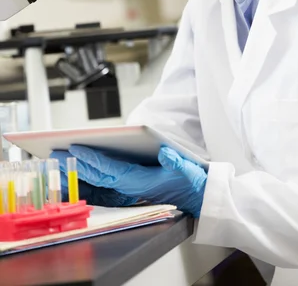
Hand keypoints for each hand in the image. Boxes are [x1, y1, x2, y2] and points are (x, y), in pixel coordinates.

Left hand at [51, 145, 206, 216]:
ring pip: (97, 178)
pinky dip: (88, 174)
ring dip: (78, 171)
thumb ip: (176, 162)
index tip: (76, 150)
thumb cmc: (188, 181)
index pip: (110, 169)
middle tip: (55, 155)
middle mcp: (129, 185)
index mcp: (139, 181)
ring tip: (58, 162)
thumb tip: (166, 153)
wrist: (194, 196)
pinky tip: (76, 170)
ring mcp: (127, 186)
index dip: (93, 159)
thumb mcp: (186, 169)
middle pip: (97, 175)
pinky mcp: (128, 184)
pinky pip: (102, 180)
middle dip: (76, 165)